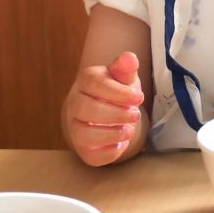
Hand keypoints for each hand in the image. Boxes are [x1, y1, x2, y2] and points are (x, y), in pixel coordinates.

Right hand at [64, 51, 144, 166]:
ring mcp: (75, 127)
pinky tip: (121, 144)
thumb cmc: (117, 91)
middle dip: (116, 114)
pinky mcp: (82, 148)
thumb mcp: (124, 78)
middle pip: (88, 109)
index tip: (139, 98)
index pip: (96, 84)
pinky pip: (91, 154)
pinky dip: (109, 152)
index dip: (119, 93)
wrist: (108, 113)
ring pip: (84, 134)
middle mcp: (74, 103)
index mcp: (85, 81)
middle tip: (135, 115)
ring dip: (112, 134)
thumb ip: (126, 68)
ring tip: (129, 130)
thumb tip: (129, 58)